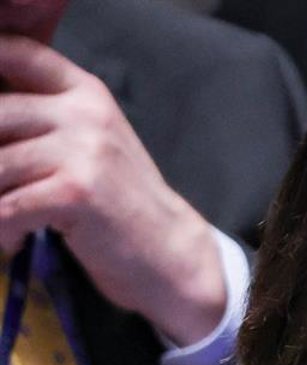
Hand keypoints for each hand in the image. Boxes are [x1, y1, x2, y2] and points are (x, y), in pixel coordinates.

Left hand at [0, 37, 225, 344]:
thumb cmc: (118, 201)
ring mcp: (85, 151)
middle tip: (3, 186)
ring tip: (9, 219)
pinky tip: (18, 239)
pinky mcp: (77, 192)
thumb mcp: (90, 142)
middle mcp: (86, 113)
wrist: (170, 252)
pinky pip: (7, 206)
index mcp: (85, 93)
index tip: (2, 128)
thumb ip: (44, 116)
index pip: (15, 51)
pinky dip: (3, 230)